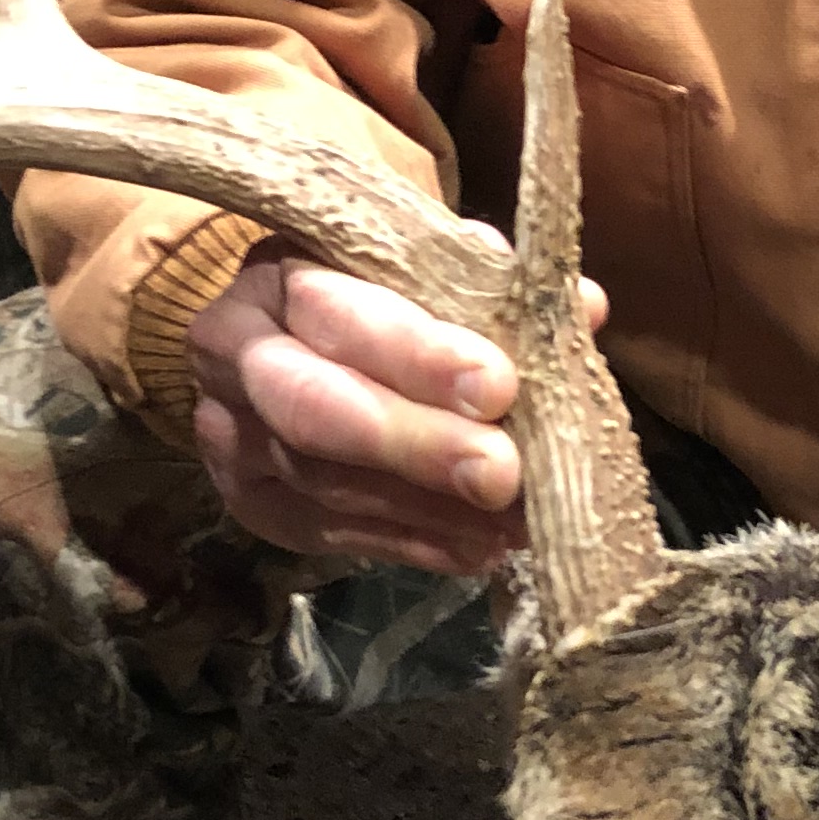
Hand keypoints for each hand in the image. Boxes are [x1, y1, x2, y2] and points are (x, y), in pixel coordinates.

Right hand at [188, 247, 604, 571]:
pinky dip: (415, 544)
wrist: (291, 342)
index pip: (340, 314)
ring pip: (327, 484)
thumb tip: (584, 307)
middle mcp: (237, 358)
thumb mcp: (420, 269)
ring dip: (430, 510)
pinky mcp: (254, 505)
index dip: (419, 354)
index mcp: (276, 279)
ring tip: (513, 522)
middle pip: (314, 411)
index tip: (499, 385)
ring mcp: (234, 440)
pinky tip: (481, 549)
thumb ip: (491, 286)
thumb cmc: (374, 294)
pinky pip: (334, 536)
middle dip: (415, 445)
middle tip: (500, 474)